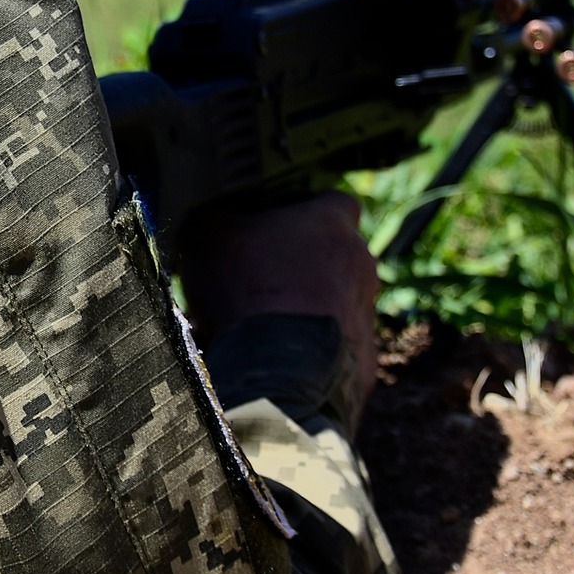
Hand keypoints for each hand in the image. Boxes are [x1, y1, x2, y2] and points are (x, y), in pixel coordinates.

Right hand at [178, 191, 381, 411]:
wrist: (277, 372)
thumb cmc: (246, 289)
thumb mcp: (208, 235)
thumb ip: (212, 215)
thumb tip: (207, 217)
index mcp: (333, 223)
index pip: (335, 201)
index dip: (306, 211)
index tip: (277, 226)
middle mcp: (362, 264)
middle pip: (338, 256)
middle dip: (305, 266)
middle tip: (262, 281)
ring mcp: (366, 315)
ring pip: (339, 304)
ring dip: (309, 311)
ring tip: (264, 329)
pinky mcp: (364, 362)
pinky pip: (338, 351)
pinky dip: (312, 354)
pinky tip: (279, 362)